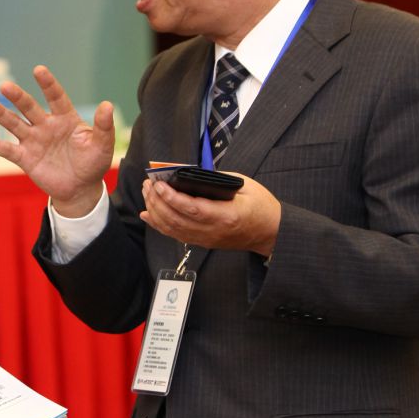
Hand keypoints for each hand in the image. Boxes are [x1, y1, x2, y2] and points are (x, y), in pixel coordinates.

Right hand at [0, 65, 114, 215]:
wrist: (80, 188)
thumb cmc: (92, 163)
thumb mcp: (102, 145)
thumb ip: (103, 126)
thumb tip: (108, 105)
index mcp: (65, 118)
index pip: (56, 97)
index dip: (47, 84)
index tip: (39, 70)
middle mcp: (46, 126)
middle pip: (29, 108)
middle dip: (17, 97)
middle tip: (5, 86)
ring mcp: (33, 141)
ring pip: (14, 124)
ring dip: (0, 114)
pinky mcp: (25, 158)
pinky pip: (8, 150)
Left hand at [140, 173, 281, 256]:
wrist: (270, 232)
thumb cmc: (261, 206)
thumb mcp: (245, 186)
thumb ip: (218, 180)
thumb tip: (190, 175)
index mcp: (226, 216)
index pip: (192, 209)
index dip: (171, 198)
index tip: (158, 184)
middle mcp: (213, 231)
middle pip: (177, 219)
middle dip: (158, 201)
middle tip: (148, 184)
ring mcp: (207, 239)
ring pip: (173, 229)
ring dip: (156, 210)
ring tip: (147, 192)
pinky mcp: (203, 242)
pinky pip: (176, 235)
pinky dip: (159, 224)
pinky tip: (148, 213)